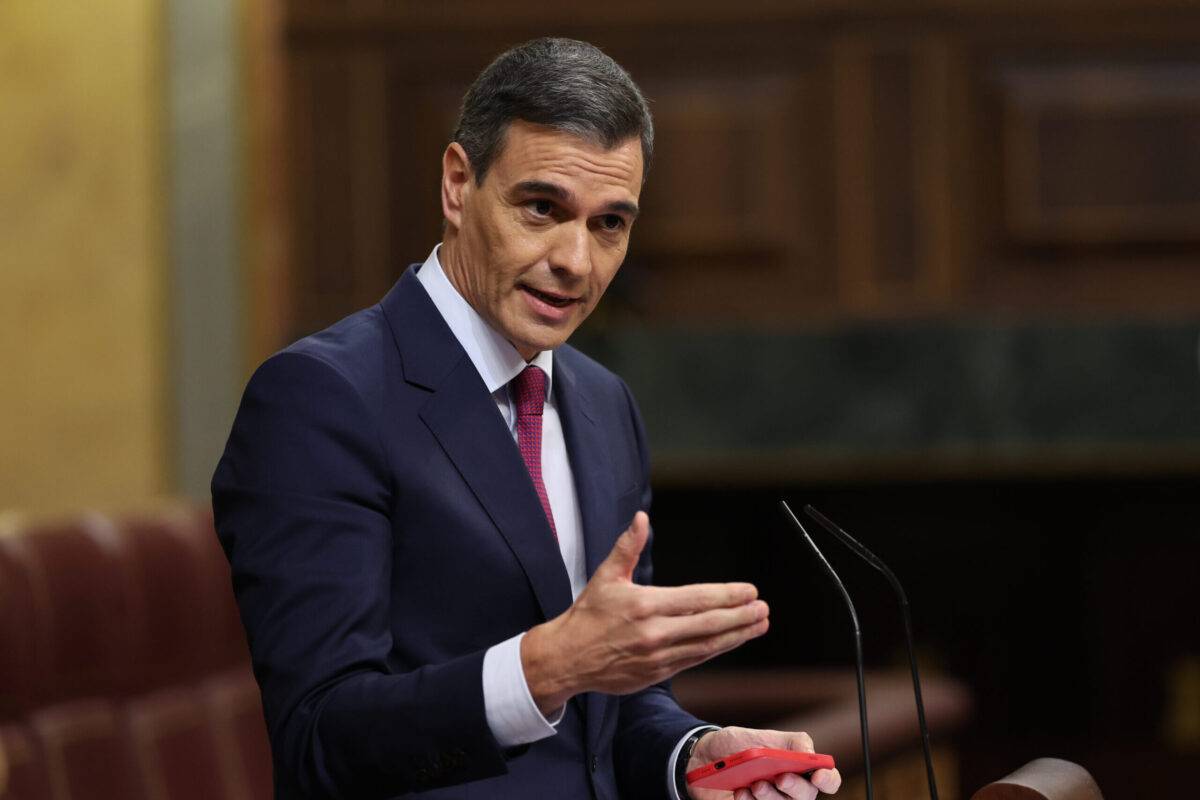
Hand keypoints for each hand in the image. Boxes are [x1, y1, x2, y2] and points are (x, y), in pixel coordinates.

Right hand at [521, 512, 768, 713]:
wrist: (567, 657)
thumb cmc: (588, 615)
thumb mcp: (606, 576)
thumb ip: (628, 547)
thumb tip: (641, 518)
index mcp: (644, 605)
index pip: (696, 599)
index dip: (727, 595)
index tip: (750, 591)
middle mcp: (654, 632)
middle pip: (708, 623)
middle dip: (740, 616)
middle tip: (763, 609)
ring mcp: (657, 656)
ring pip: (706, 645)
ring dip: (736, 635)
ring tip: (758, 624)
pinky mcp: (657, 673)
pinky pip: (694, 660)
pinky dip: (717, 649)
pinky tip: (731, 640)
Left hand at [687, 727, 841, 799]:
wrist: (701, 756)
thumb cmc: (735, 744)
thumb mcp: (760, 736)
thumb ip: (789, 742)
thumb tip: (810, 753)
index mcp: (798, 768)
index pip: (827, 779)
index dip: (829, 779)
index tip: (818, 775)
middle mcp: (789, 789)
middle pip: (807, 797)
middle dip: (795, 787)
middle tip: (779, 778)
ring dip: (769, 797)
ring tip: (752, 783)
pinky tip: (739, 792)